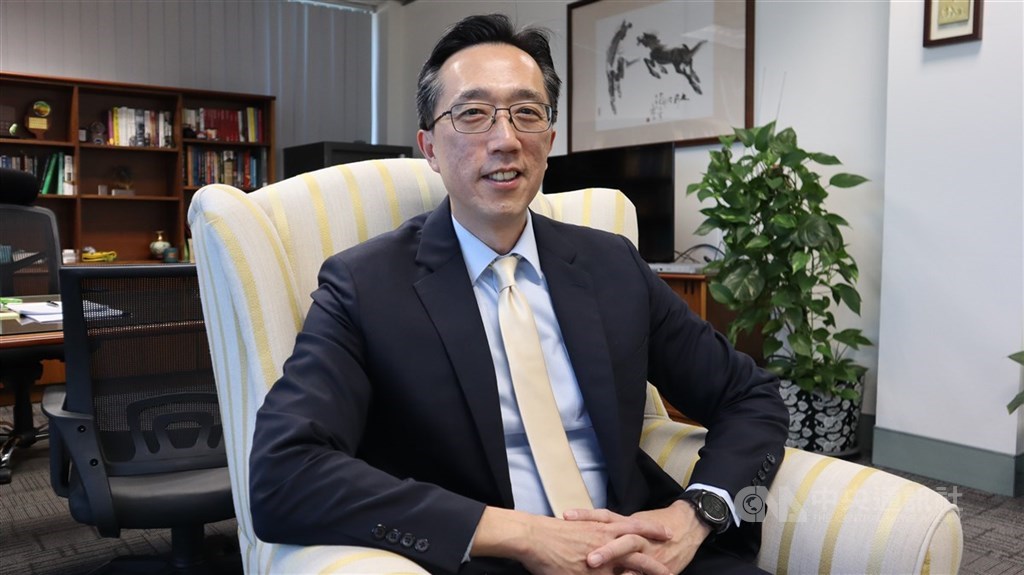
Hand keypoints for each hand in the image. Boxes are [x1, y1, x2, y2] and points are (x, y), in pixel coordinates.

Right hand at [470, 506, 673, 574]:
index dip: (650, 533)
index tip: (664, 535)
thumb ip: (591, 533)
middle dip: (656, 561)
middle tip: (671, 569)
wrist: (534, 536)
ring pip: (632, 567)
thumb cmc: (550, 531)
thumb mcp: (577, 527)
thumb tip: (595, 543)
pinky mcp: (592, 571)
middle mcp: (606, 542)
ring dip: (647, 572)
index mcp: (603, 528)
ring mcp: (601, 558)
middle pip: (639, 551)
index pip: (633, 530)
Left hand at [568, 501, 711, 574]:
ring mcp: (648, 551)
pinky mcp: (658, 565)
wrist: (688, 525)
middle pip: (619, 538)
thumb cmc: (654, 524)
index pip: (603, 516)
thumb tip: (584, 529)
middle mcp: (636, 536)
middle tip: (589, 558)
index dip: (585, 516)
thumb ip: (610, 528)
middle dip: (606, 549)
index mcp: (626, 523)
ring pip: (633, 556)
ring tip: (603, 568)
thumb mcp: (630, 523)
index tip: (566, 517)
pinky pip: (645, 573)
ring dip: (620, 563)